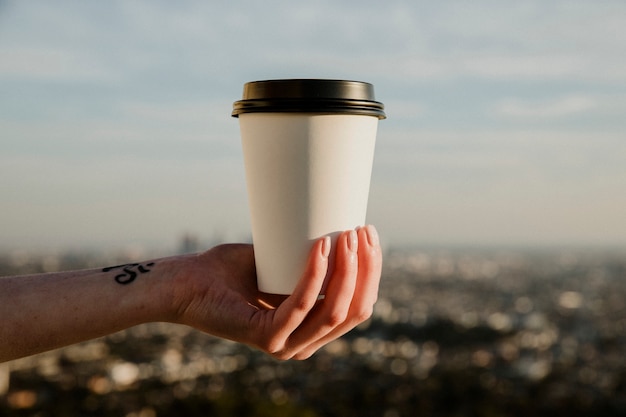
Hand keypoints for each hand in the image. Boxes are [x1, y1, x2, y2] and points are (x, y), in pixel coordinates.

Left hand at [170, 225, 381, 359]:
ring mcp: (286, 344)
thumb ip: (306, 254)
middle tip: (361, 230)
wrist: (186, 283)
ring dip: (347, 271)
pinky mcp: (266, 337)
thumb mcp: (280, 260)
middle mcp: (304, 343)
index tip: (368, 232)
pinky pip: (301, 305)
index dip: (371, 271)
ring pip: (333, 312)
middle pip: (353, 311)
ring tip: (345, 235)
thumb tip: (333, 223)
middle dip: (366, 269)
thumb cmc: (229, 270)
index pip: (358, 306)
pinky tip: (320, 247)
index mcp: (311, 328)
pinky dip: (314, 275)